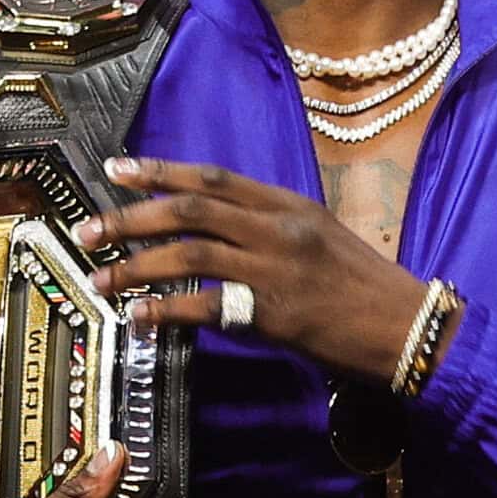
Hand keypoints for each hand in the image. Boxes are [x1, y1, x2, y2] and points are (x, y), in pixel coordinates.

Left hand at [81, 156, 427, 383]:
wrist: (409, 327)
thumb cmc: (368, 288)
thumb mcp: (323, 238)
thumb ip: (273, 229)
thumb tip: (221, 231)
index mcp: (288, 204)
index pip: (212, 177)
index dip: (159, 172)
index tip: (117, 170)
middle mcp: (277, 228)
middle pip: (189, 209)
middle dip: (130, 219)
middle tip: (88, 230)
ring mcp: (274, 268)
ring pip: (187, 254)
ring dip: (135, 267)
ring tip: (100, 280)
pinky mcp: (273, 312)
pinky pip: (205, 306)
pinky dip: (165, 310)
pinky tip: (140, 317)